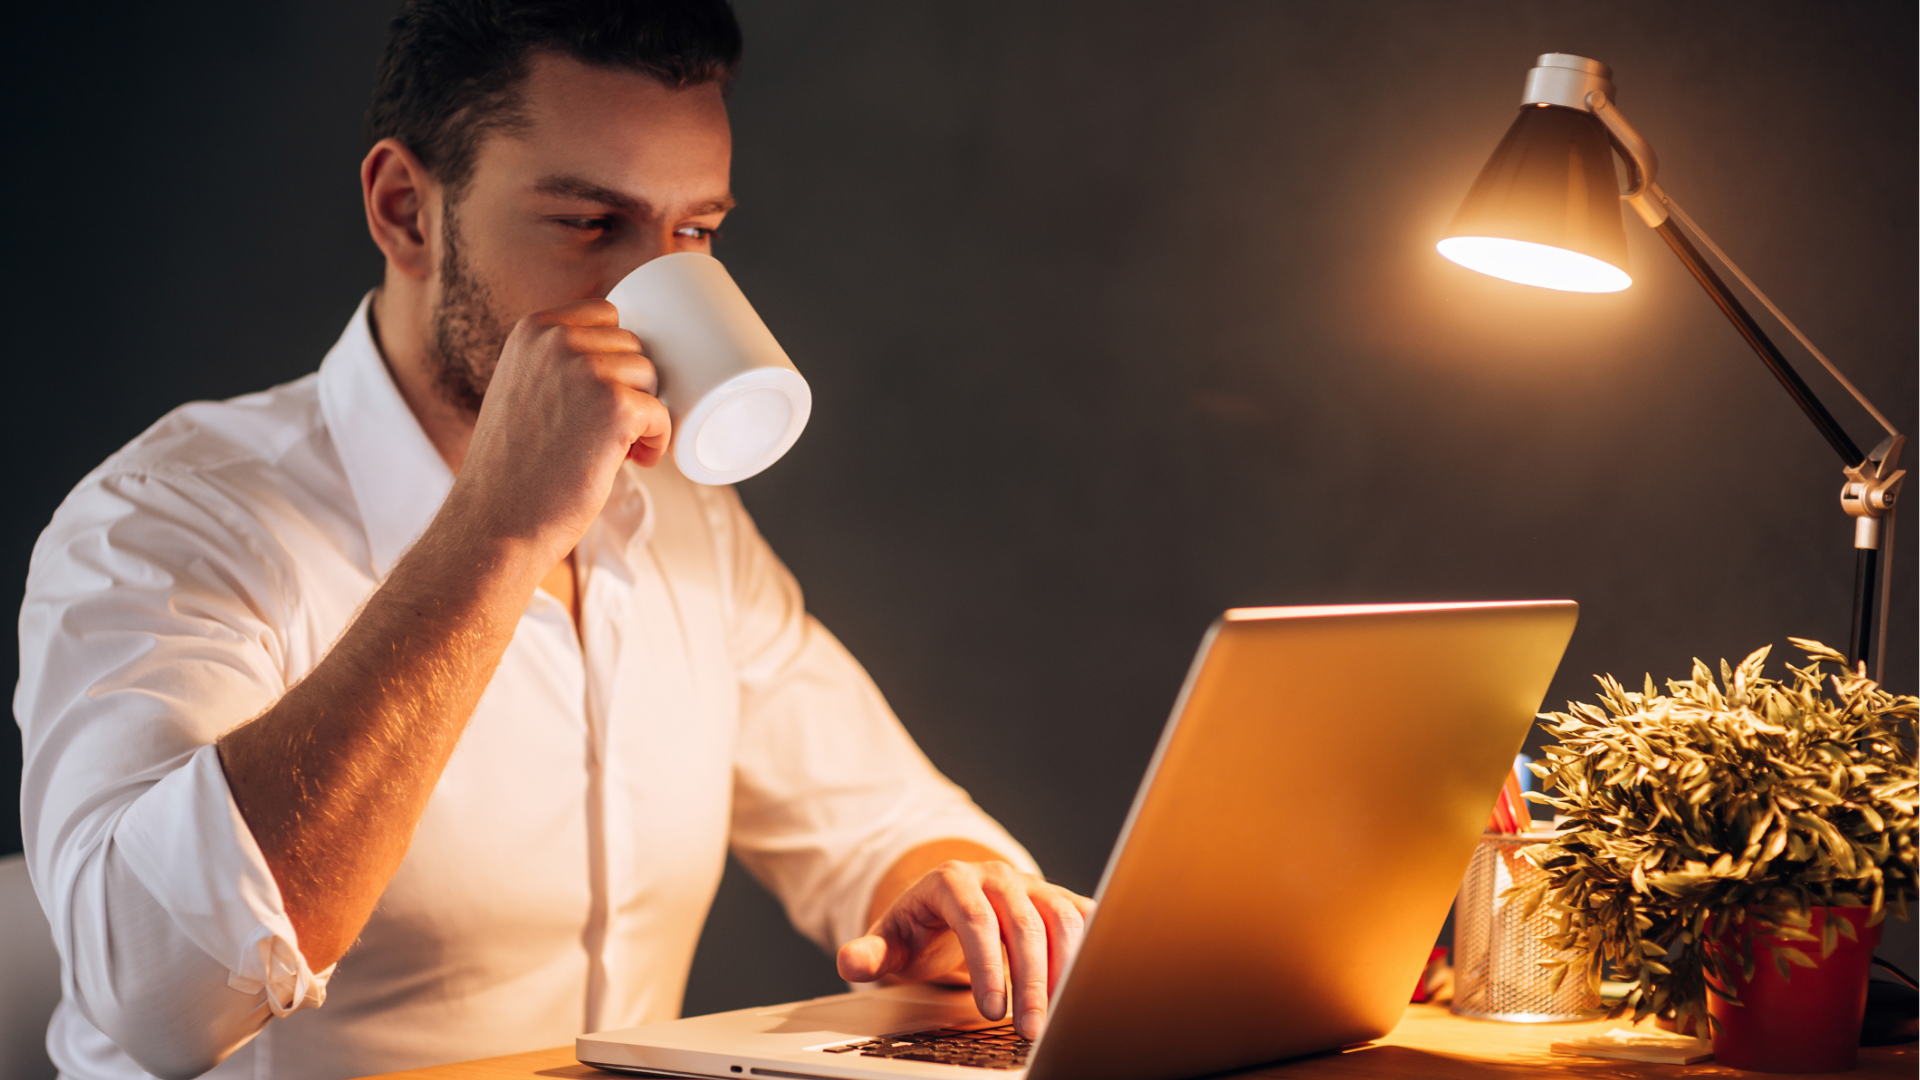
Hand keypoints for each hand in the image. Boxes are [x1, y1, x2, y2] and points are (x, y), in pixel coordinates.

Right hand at [449, 299, 670, 559]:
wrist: (496, 521)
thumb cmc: (513, 466)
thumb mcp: (521, 387)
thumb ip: (557, 361)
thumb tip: (626, 353)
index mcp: (533, 329)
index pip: (606, 315)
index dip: (613, 358)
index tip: (597, 398)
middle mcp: (558, 340)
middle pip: (633, 347)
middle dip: (628, 388)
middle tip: (603, 432)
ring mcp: (587, 370)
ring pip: (651, 377)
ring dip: (642, 415)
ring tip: (613, 448)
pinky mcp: (615, 407)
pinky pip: (663, 414)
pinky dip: (656, 442)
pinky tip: (630, 461)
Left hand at [836, 861, 1094, 1039]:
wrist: (948, 907)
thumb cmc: (921, 930)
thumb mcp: (891, 942)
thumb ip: (870, 954)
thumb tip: (851, 962)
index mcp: (952, 881)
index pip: (975, 919)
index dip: (987, 965)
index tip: (992, 1011)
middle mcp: (996, 877)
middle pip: (1025, 923)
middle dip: (1032, 981)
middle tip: (1031, 1030)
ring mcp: (1031, 886)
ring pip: (1063, 918)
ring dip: (1066, 969)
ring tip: (1059, 1015)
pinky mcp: (1056, 899)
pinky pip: (1084, 917)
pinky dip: (1091, 950)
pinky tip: (1087, 987)